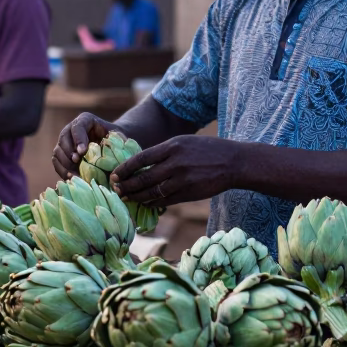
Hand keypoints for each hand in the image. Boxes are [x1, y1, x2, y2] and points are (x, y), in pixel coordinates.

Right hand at [53, 113, 120, 179]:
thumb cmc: (116, 140)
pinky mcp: (62, 155)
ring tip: (74, 174)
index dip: (78, 139)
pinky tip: (71, 178)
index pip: (78, 127)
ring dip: (65, 163)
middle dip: (69, 151)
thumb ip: (115, 143)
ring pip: (58, 151)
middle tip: (77, 161)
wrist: (111, 145)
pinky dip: (62, 171)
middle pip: (63, 138)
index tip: (82, 151)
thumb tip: (113, 160)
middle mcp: (71, 129)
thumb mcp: (118, 138)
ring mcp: (65, 142)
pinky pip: (57, 162)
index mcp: (85, 120)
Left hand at [111, 135, 237, 206]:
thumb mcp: (184, 143)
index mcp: (172, 147)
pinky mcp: (189, 194)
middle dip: (127, 186)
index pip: (141, 159)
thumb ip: (164, 153)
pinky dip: (153, 203)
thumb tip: (141, 165)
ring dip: (137, 197)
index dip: (124, 169)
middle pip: (143, 178)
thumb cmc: (207, 150)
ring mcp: (182, 180)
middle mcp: (175, 163)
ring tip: (127, 198)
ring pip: (152, 192)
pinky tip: (145, 204)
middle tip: (116, 190)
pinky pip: (165, 201)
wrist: (233, 162)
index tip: (113, 175)